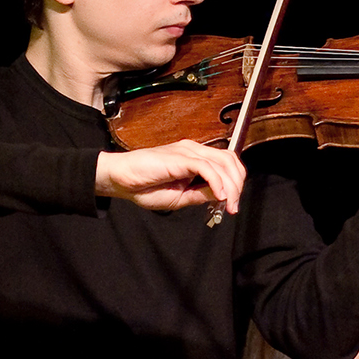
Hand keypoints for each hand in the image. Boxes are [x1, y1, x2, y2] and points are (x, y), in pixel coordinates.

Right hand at [95, 140, 246, 213]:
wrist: (120, 179)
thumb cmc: (145, 187)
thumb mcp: (180, 198)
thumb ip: (201, 194)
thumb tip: (223, 196)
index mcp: (195, 158)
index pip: (227, 163)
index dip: (235, 183)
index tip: (232, 205)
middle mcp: (194, 150)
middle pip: (230, 161)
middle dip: (237, 185)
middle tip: (233, 207)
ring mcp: (188, 151)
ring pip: (222, 163)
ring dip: (230, 186)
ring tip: (228, 204)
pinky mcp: (180, 157)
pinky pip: (206, 167)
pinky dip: (217, 182)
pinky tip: (219, 196)